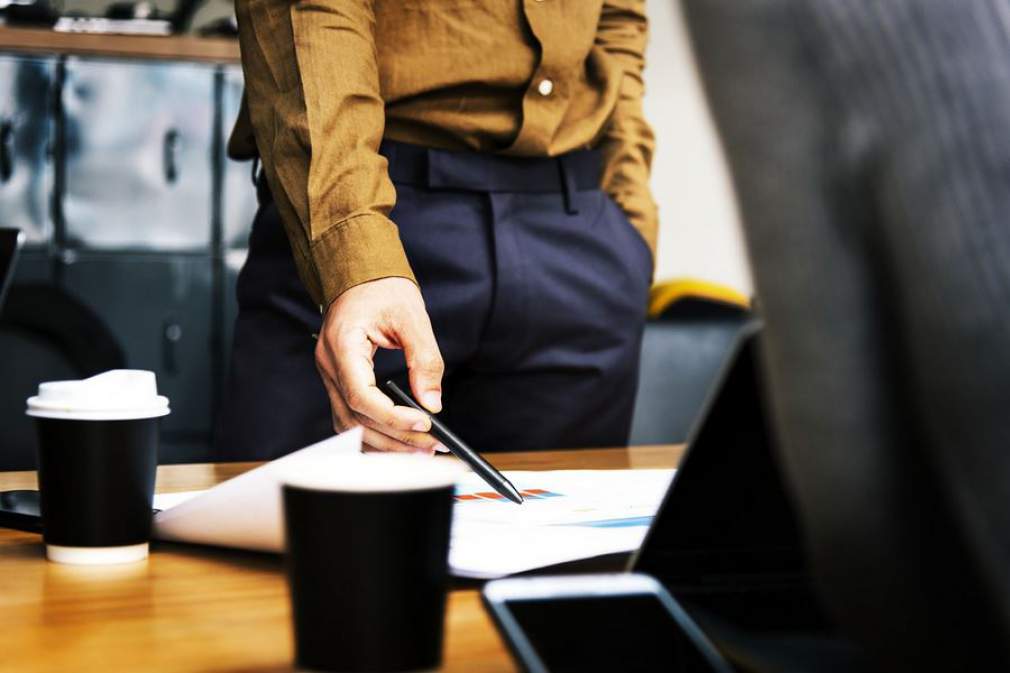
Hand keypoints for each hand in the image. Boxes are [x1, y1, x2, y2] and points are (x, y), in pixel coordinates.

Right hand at [315, 277, 444, 452]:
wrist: (360, 273)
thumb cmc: (381, 288)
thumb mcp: (412, 317)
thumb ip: (424, 360)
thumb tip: (432, 402)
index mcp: (342, 345)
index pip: (361, 396)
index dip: (392, 417)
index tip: (424, 424)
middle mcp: (329, 365)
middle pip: (355, 418)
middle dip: (395, 438)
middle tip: (431, 447)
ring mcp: (330, 375)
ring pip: (349, 425)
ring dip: (384, 443)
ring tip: (419, 450)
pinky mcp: (339, 381)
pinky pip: (350, 417)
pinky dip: (373, 433)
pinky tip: (397, 441)